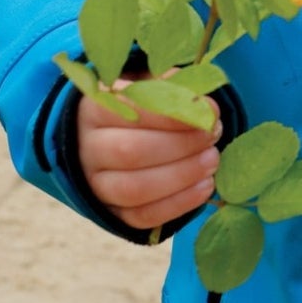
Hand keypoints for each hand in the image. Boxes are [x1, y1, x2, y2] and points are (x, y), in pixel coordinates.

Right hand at [77, 79, 221, 230]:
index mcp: (94, 109)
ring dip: (181, 176)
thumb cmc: (142, 108)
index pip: (129, 111)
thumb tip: (204, 105)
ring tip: (212, 161)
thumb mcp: (152, 86)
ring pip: (134, 189)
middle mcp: (88, 149)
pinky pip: (142, 216)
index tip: (211, 112)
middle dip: (181, 145)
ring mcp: (96, 185)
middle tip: (213, 136)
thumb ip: (174, 88)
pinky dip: (178, 204)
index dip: (173, 114)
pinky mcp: (112, 212)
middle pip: (130, 151)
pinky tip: (204, 187)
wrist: (118, 139)